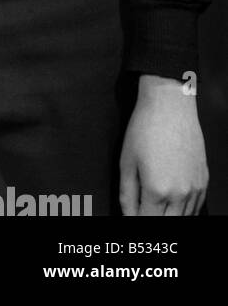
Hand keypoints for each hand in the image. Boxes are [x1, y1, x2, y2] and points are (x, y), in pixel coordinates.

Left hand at [119, 75, 207, 215]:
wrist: (170, 107)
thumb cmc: (143, 130)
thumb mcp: (126, 161)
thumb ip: (126, 194)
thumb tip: (126, 215)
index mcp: (157, 191)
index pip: (146, 222)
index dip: (135, 222)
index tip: (130, 217)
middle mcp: (180, 195)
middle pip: (167, 224)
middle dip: (152, 221)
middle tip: (142, 212)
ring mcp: (195, 189)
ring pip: (184, 218)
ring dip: (169, 218)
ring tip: (155, 208)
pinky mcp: (204, 182)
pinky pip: (196, 208)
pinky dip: (184, 211)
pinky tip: (173, 204)